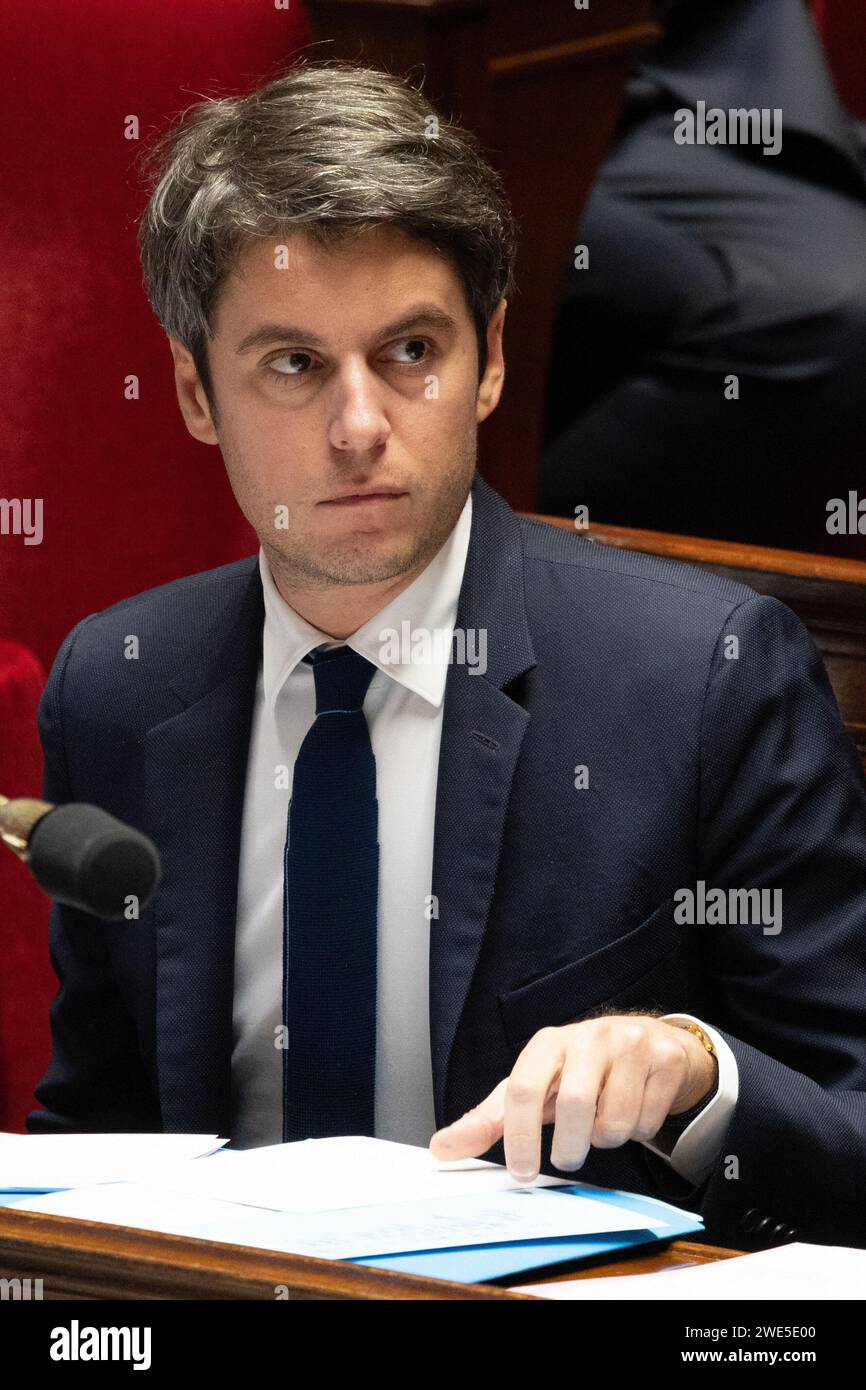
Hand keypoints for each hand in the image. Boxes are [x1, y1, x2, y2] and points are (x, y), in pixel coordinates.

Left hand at [429, 1014, 718, 1181]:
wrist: (647, 1043)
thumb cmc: (578, 1072)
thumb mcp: (535, 1089)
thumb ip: (490, 1119)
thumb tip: (441, 1149)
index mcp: (548, 1044)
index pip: (523, 1088)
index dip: (519, 1136)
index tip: (521, 1172)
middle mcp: (589, 1037)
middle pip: (575, 1106)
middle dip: (571, 1147)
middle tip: (570, 1156)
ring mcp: (631, 1044)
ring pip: (616, 1121)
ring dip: (608, 1139)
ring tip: (604, 1124)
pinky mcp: (667, 1060)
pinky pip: (649, 1121)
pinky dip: (640, 1132)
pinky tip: (634, 1111)